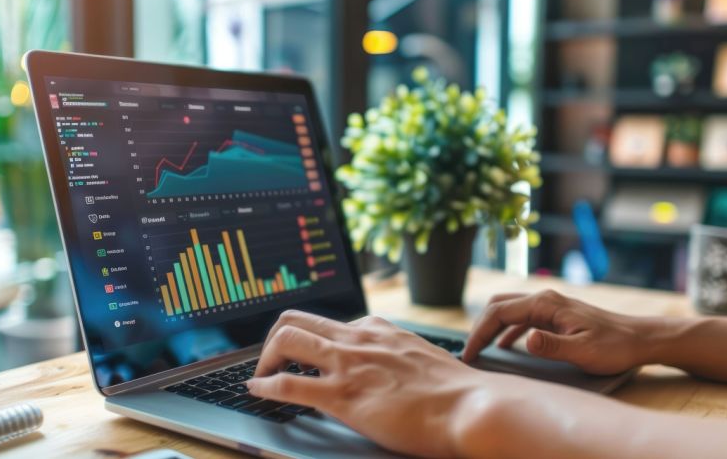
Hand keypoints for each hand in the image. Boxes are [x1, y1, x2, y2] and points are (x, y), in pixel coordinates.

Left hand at [248, 310, 486, 457]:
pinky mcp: (342, 396)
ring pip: (286, 340)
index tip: (303, 352)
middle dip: (276, 337)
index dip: (310, 338)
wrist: (469, 407)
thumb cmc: (454, 390)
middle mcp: (358, 338)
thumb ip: (398, 354)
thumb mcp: (421, 357)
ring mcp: (348, 364)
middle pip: (297, 319)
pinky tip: (257, 392)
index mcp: (378, 328)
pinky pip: (287, 385)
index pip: (330, 323)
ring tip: (260, 375)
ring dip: (264, 358)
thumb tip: (391, 365)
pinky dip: (265, 386)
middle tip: (272, 360)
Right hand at [462, 290, 649, 374]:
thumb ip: (552, 346)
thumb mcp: (584, 351)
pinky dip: (507, 329)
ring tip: (481, 350)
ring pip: (508, 308)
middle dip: (480, 326)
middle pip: (498, 305)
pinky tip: (505, 346)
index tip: (469, 355)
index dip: (479, 333)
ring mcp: (550, 305)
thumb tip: (525, 340)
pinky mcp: (555, 314)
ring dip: (492, 326)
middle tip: (470, 352)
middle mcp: (544, 299)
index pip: (499, 312)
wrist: (640, 339)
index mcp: (546, 304)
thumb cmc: (615, 346)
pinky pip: (522, 317)